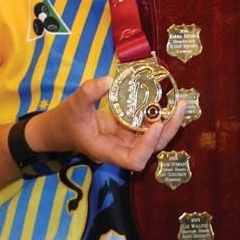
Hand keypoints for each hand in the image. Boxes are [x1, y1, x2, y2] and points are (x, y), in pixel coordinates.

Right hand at [32, 76, 186, 171]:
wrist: (60, 128)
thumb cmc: (66, 121)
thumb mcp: (73, 104)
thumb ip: (89, 93)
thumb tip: (109, 80)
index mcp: (107, 150)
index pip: (134, 160)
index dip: (147, 147)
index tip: (155, 125)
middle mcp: (121, 148)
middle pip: (152, 149)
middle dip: (168, 130)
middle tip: (180, 106)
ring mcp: (126, 140)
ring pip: (153, 138)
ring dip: (168, 123)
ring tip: (179, 102)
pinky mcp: (128, 131)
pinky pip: (147, 127)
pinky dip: (158, 116)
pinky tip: (166, 101)